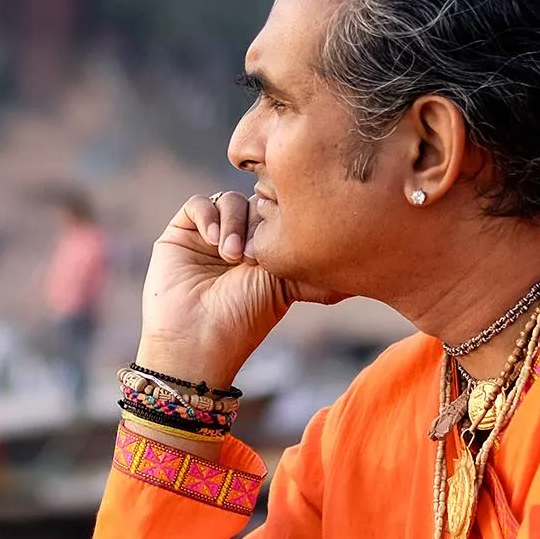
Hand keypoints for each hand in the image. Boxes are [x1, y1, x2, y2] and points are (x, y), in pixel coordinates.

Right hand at [137, 192, 341, 385]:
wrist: (198, 337)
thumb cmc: (244, 319)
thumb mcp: (286, 285)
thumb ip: (310, 264)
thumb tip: (359, 262)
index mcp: (264, 251)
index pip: (277, 212)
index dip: (281, 217)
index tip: (282, 242)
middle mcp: (237, 239)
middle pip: (254, 202)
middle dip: (259, 221)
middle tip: (255, 254)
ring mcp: (208, 236)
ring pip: (229, 201)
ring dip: (234, 223)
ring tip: (231, 256)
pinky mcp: (180, 234)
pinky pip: (198, 203)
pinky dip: (209, 216)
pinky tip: (213, 242)